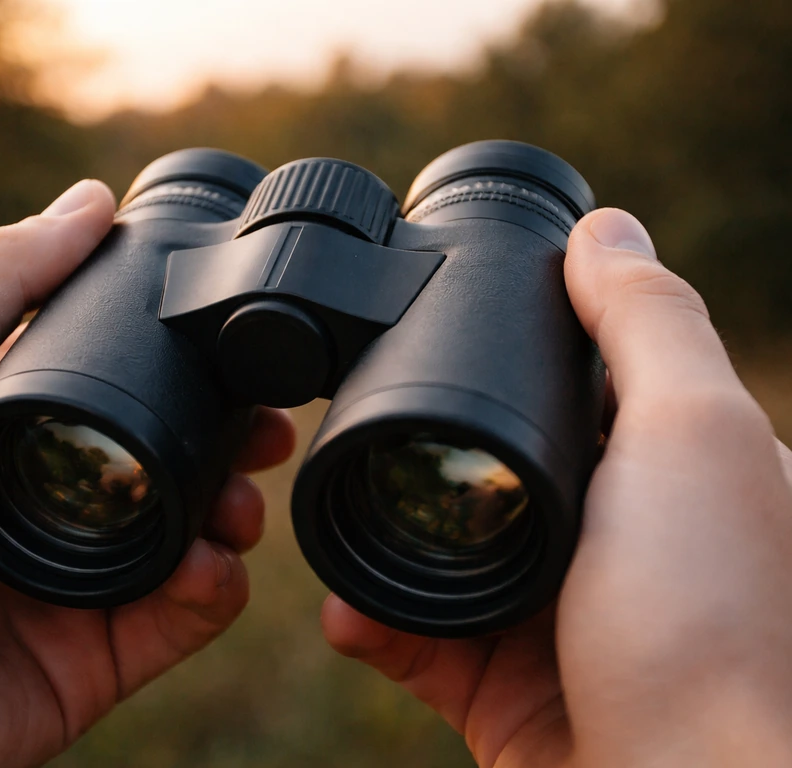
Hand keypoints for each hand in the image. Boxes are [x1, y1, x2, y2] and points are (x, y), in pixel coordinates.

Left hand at [0, 181, 295, 767]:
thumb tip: (91, 202)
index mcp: (3, 432)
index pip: (117, 387)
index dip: (179, 369)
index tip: (231, 352)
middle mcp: (46, 503)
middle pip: (168, 463)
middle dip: (228, 442)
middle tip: (263, 431)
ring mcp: (73, 583)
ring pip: (191, 539)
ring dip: (233, 514)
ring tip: (238, 505)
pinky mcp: (92, 659)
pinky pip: (182, 619)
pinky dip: (214, 592)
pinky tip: (208, 568)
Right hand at [322, 208, 791, 766]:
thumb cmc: (713, 628)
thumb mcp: (692, 436)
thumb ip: (643, 325)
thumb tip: (601, 228)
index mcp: (667, 472)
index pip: (573, 388)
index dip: (503, 359)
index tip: (427, 338)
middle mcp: (616, 541)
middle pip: (489, 471)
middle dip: (416, 459)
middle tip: (346, 436)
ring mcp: (556, 617)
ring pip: (440, 556)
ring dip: (374, 545)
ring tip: (329, 532)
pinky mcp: (505, 690)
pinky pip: (418, 641)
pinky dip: (372, 624)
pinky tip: (344, 615)